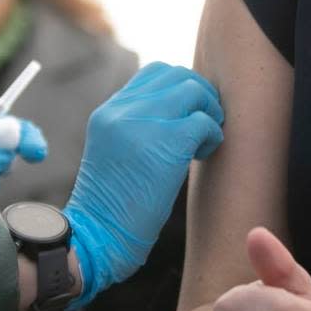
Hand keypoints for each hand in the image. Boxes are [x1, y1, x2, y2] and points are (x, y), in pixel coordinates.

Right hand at [64, 62, 223, 305]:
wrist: (97, 236)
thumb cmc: (112, 205)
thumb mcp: (113, 151)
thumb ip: (136, 125)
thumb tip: (179, 111)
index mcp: (108, 111)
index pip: (154, 73)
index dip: (179, 88)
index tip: (187, 114)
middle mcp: (122, 110)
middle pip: (177, 74)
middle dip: (199, 94)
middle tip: (204, 123)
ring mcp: (143, 123)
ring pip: (193, 90)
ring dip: (209, 112)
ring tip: (204, 140)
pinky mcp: (166, 144)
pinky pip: (204, 121)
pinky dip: (213, 134)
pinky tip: (204, 153)